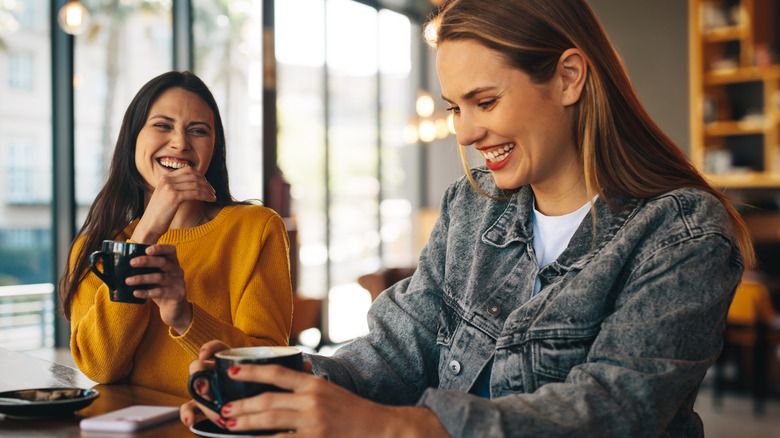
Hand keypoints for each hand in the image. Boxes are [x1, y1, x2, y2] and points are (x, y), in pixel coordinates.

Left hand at [127, 244, 192, 333]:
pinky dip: (146, 292)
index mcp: (173, 262)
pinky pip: (161, 292)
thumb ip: (145, 270)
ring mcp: (180, 282)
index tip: (146, 250)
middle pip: (163, 262)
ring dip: (142, 278)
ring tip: (128, 281)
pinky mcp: (179, 294)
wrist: (173, 310)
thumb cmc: (160, 290)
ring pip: (160, 277)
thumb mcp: (154, 277)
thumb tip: (120, 264)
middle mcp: (178, 270)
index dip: (160, 248)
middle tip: (131, 263)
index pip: (170, 250)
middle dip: (146, 261)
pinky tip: (136, 293)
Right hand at [131, 166, 215, 243]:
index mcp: (165, 178)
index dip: (200, 176)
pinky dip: (205, 196)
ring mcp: (170, 187)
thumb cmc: (160, 214)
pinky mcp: (174, 196)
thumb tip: (195, 185)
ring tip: (213, 196)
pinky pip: (195, 193)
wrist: (149, 225)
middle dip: (206, 183)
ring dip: (207, 190)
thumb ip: (177, 188)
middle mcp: (167, 180)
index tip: (207, 184)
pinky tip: (211, 199)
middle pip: (193, 176)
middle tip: (212, 191)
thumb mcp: (166, 196)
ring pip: (196, 185)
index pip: (188, 170)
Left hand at [179, 341, 448, 437]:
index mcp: (314, 384)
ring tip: (230, 425)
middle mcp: (312, 400)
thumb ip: (308, 383)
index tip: (232, 372)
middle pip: (268, 400)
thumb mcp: (331, 390)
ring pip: (270, 421)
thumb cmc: (354, 411)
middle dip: (242, 407)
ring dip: (246, 424)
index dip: (252, 372)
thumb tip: (289, 373)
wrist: (381, 428)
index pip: (277, 373)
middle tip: (225, 410)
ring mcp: (313, 423)